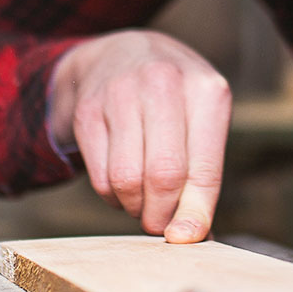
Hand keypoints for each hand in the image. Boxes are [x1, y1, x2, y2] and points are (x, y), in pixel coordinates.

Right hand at [49, 30, 231, 242]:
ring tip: (143, 199)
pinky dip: (112, 195)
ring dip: (135, 207)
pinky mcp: (87, 109)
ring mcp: (120, 93)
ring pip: (126, 180)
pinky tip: (122, 182)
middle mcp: (163, 83)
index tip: (188, 238)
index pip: (204, 168)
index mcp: (205, 89)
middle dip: (162, 215)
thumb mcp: (201, 122)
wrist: (121, 53)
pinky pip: (100, 177)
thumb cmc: (174, 99)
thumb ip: (203, 175)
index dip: (196, 212)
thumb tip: (194, 234)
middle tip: (161, 223)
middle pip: (164, 177)